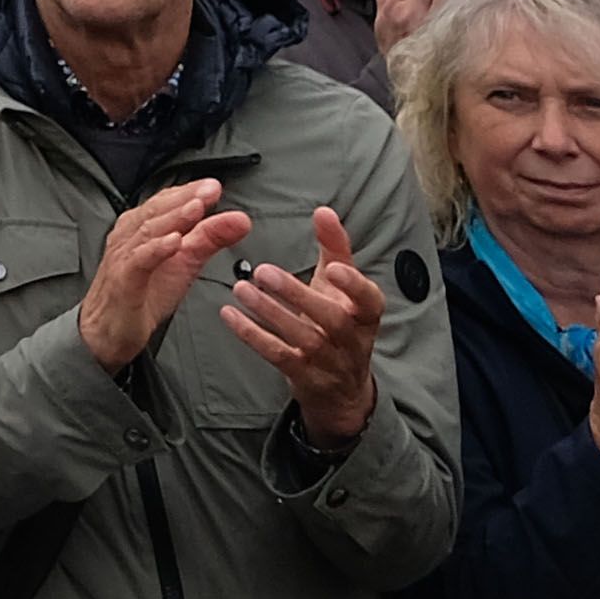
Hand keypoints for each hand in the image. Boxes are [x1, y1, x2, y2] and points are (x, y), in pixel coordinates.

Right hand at [77, 177, 254, 366]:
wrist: (109, 330)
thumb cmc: (144, 293)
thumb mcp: (185, 263)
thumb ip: (211, 238)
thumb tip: (240, 219)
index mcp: (144, 228)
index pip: (166, 201)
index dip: (189, 191)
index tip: (213, 186)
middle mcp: (131, 236)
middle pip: (157, 210)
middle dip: (184, 198)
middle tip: (210, 190)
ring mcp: (124, 256)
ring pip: (148, 231)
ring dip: (173, 218)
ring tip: (196, 209)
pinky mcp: (123, 280)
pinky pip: (139, 260)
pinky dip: (156, 249)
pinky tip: (174, 242)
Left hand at [221, 206, 387, 444]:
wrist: (341, 387)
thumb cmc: (340, 322)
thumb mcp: (341, 287)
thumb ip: (335, 248)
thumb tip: (324, 211)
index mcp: (365, 314)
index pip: (369, 300)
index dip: (354, 286)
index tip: (334, 268)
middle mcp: (352, 340)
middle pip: (331, 320)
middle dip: (298, 295)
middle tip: (264, 272)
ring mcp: (329, 362)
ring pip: (303, 338)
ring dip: (269, 312)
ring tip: (241, 288)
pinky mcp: (304, 377)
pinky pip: (278, 356)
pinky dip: (253, 335)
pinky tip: (230, 315)